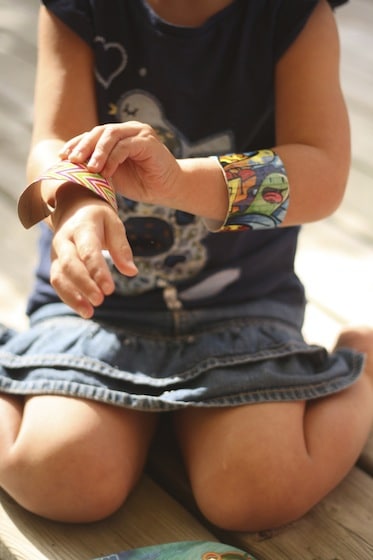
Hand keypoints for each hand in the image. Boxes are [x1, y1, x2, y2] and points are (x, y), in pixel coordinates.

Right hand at [50, 186, 136, 317]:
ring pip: (59, 276)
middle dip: (84, 285)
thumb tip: (132, 272)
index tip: (110, 289)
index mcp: (82, 227)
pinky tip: (84, 310)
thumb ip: (122, 247)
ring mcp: (57, 253)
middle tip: (100, 300)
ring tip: (89, 313)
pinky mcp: (55, 264)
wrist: (73, 208)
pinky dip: (69, 298)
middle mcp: (64, 240)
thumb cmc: (98, 218)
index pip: (88, 251)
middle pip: (70, 265)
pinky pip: (58, 282)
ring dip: (73, 296)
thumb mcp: (114, 224)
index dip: (98, 271)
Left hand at [59, 122, 181, 207]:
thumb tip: (72, 169)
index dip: (76, 144)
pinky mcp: (148, 141)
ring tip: (90, 168)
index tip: (62, 157)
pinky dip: (113, 158)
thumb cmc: (141, 183)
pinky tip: (106, 172)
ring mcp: (139, 133)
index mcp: (118, 136)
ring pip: (110, 135)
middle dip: (83, 146)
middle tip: (72, 161)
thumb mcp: (113, 175)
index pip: (92, 135)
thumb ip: (97, 168)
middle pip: (99, 131)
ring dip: (97, 152)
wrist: (168, 190)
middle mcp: (128, 130)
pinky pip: (125, 146)